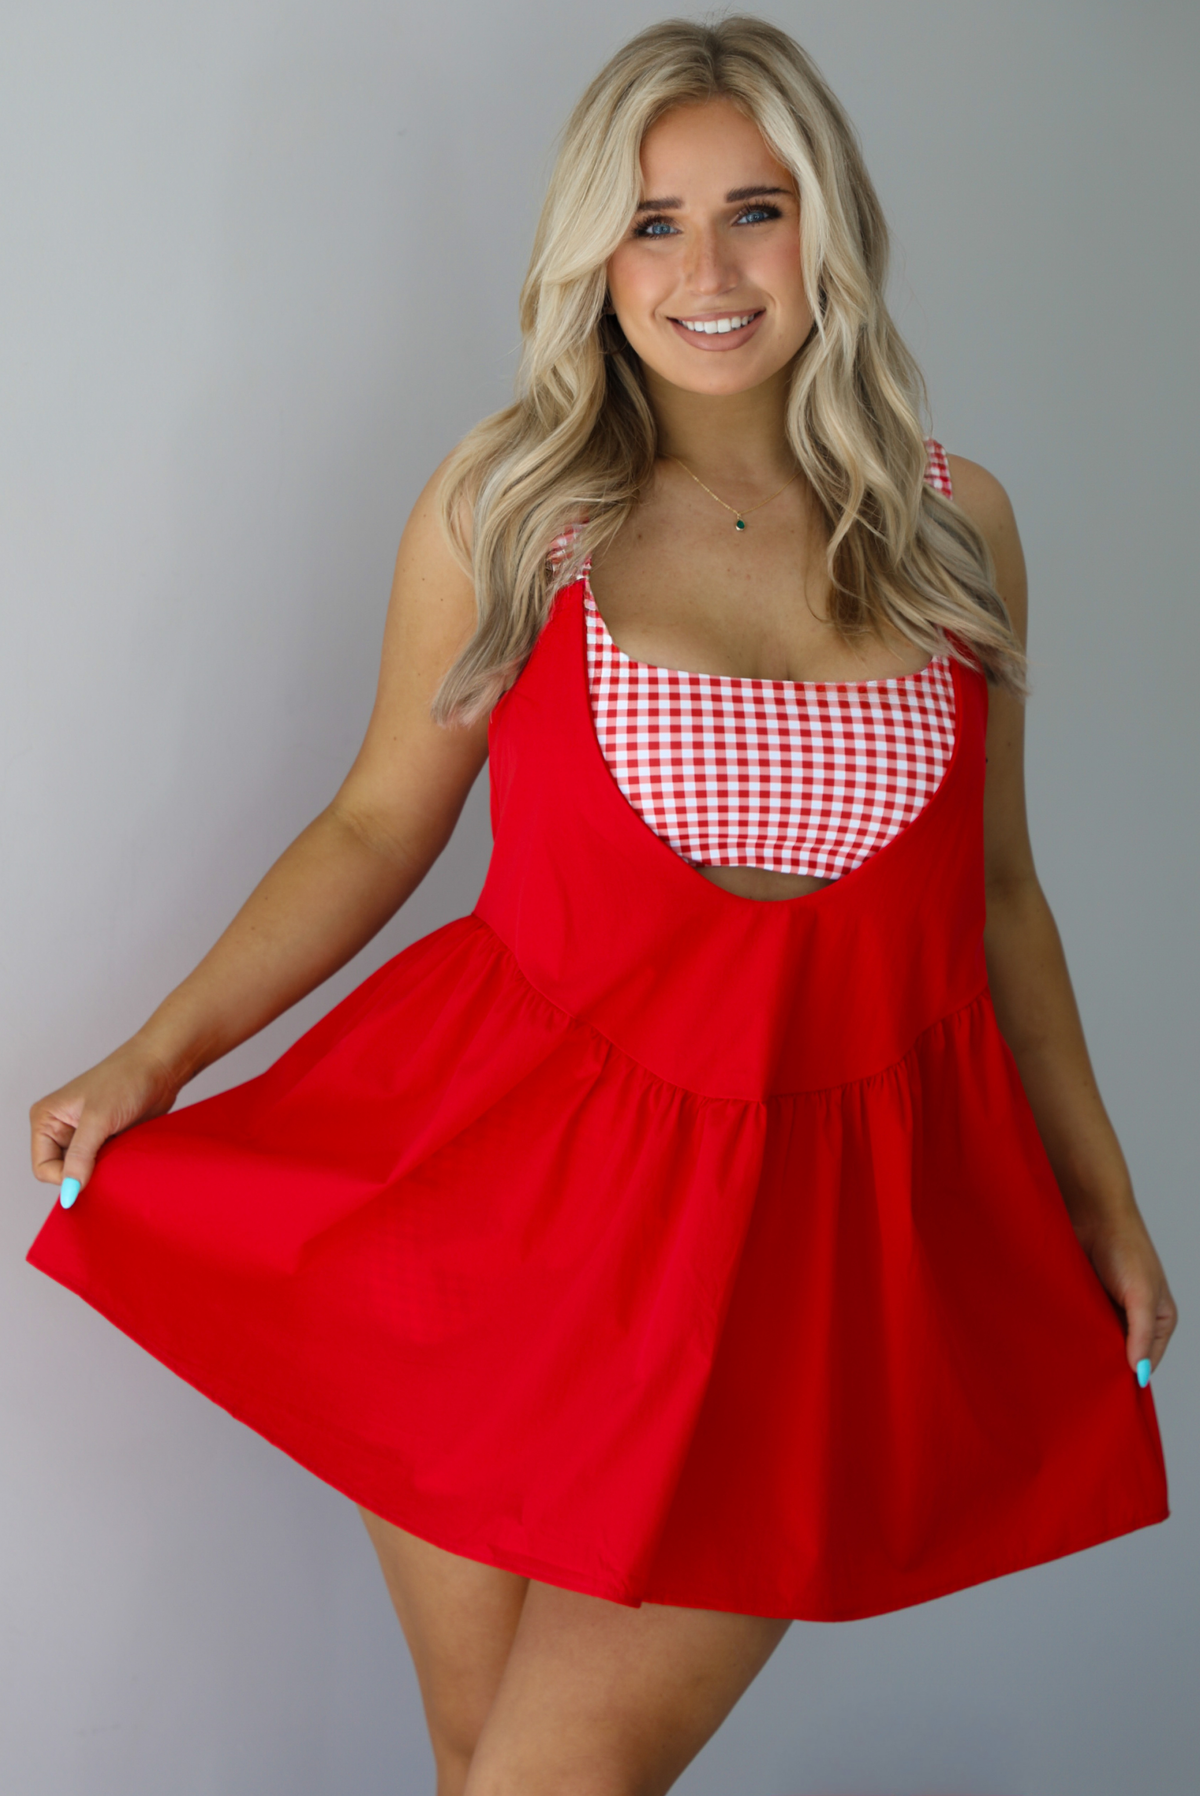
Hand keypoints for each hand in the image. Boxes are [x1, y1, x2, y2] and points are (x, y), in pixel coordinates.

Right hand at [30, 1041, 181, 1206]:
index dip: (65, 1177)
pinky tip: (126, 1153)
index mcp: (46, 1120)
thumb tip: (70, 1191)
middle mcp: (59, 1128)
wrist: (159, 1067)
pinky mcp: (103, 1139)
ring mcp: (82, 1135)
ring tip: (119, 1152)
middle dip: (85, 1174)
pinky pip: (102, 1165)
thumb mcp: (98, 1119)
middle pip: (63, 1172)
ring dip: (102, 1169)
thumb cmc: (126, 1079)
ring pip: (84, 1171)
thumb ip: (81, 1156)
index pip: (43, 1168)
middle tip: (109, 1161)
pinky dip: (113, 1165)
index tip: (91, 1174)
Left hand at [1073, 1204, 1177, 1379]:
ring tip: (1074, 1357)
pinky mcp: (1087, 1299)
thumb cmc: (1125, 1248)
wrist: (1092, 1214)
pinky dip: (1074, 1330)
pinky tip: (1063, 1337)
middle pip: (1122, 1352)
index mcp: (1159, 1319)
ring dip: (1088, 1346)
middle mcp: (1136, 1316)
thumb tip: (1140, 1373)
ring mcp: (1110, 1308)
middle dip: (1107, 1361)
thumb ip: (1141, 1335)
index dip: (1131, 1373)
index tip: (1110, 1388)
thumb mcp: (1141, 1296)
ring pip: (1100, 1340)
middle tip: (1087, 1377)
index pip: (1147, 1359)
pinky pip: (1081, 1323)